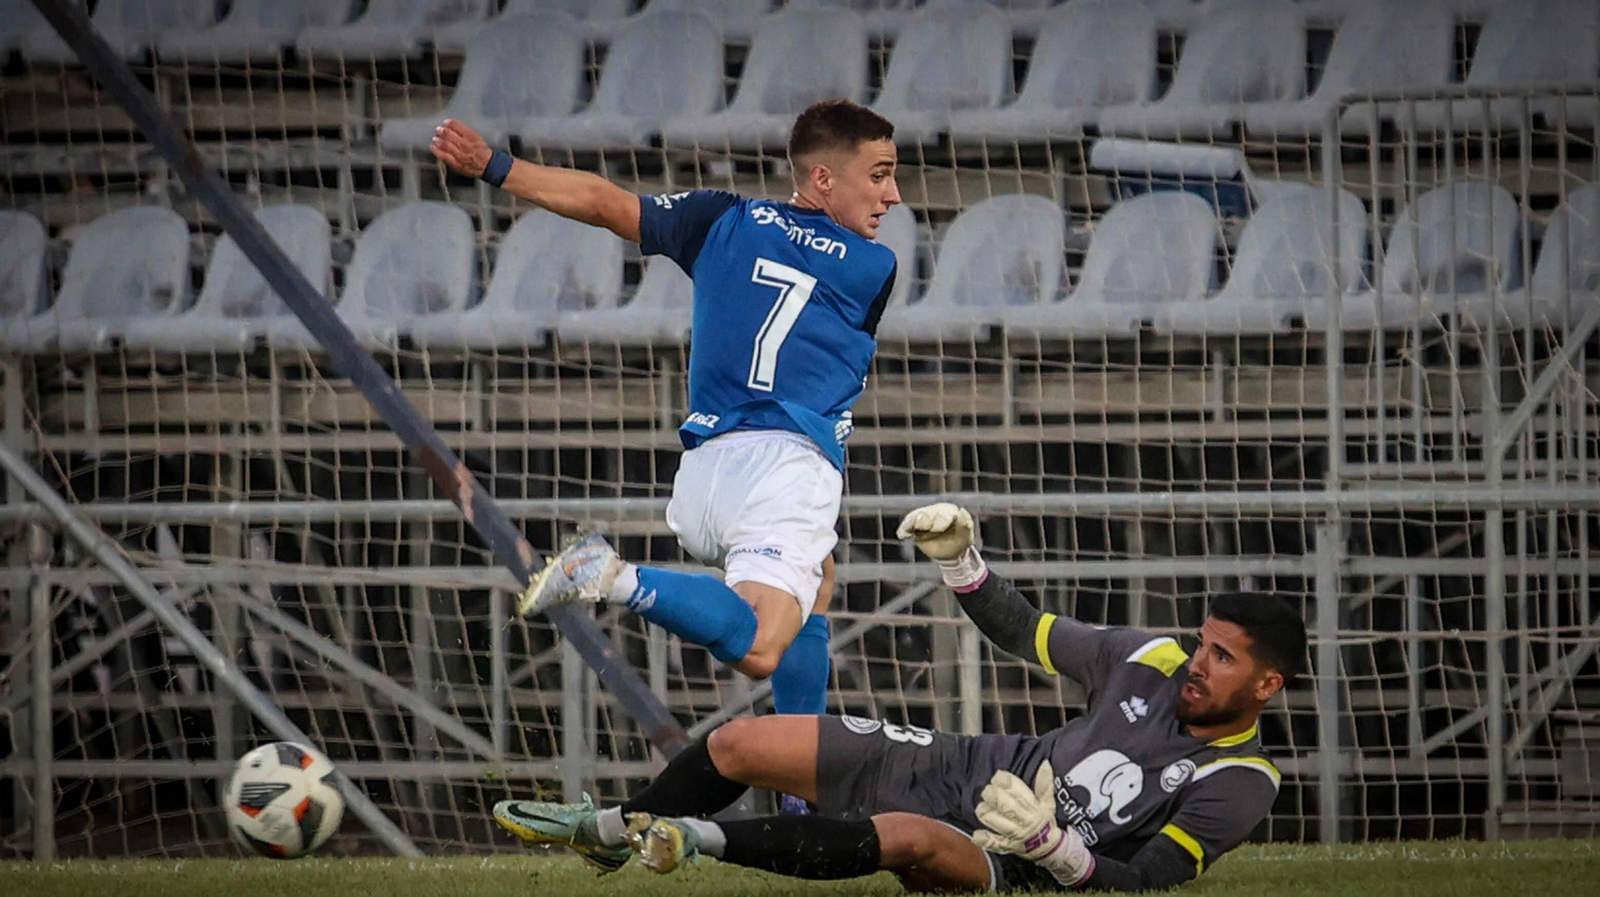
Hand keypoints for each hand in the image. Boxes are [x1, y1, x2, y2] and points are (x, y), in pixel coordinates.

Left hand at [429, 118, 491, 178]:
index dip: (447, 123)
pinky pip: (443, 156)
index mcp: (471, 136)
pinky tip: (433, 147)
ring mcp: (460, 154)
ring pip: (444, 144)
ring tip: (435, 139)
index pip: (454, 124)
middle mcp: (465, 144)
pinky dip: (436, 151)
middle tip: (438, 131)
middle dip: (440, 131)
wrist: (487, 165)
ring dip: (436, 140)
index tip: (445, 124)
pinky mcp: (456, 163)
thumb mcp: (476, 136)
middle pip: (447, 133)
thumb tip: (451, 125)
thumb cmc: (481, 151)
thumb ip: (463, 131)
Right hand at [895, 502, 974, 562]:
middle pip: (927, 513)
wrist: (948, 551)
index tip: (938, 529)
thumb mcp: (966, 537)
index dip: (941, 521)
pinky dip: (904, 529)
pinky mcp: (914, 523)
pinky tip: (902, 535)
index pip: (944, 514)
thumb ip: (965, 525)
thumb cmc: (958, 542)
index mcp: (950, 511)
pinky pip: (907, 524)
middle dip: (925, 520)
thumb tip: (961, 510)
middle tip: (923, 526)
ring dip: (912, 523)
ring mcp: (924, 516)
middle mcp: (935, 511)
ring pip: (915, 517)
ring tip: (908, 530)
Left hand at [971, 761, 1093, 886]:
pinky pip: (993, 844)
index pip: (1018, 791)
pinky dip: (984, 840)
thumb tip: (1045, 763)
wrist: (1049, 848)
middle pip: (1005, 805)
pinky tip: (976, 834)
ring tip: (982, 807)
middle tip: (987, 790)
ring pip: (997, 822)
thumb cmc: (1045, 821)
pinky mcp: (1007, 846)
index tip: (998, 777)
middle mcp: (1023, 821)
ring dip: (986, 813)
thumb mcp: (1048, 802)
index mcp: (1033, 808)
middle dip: (993, 795)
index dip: (1005, 781)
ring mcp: (1014, 834)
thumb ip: (1045, 783)